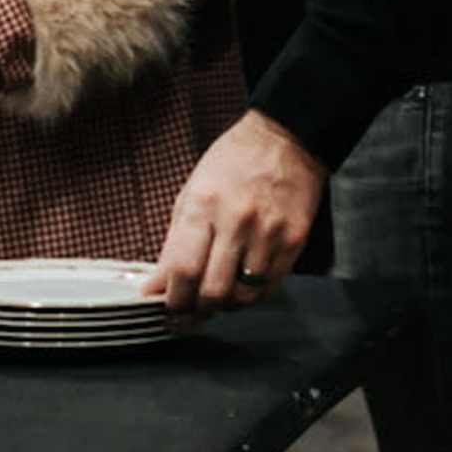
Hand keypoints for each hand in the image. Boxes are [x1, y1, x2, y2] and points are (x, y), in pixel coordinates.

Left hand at [147, 111, 326, 316]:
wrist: (285, 139)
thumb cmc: (232, 163)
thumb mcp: (191, 192)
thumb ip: (174, 243)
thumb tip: (156, 286)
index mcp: (204, 205)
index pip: (182, 270)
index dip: (171, 300)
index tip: (164, 308)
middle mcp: (237, 221)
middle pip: (212, 291)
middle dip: (195, 310)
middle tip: (189, 312)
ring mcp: (269, 233)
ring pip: (242, 297)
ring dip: (225, 305)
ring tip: (217, 297)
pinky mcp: (294, 240)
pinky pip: (269, 287)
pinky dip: (252, 296)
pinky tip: (243, 286)